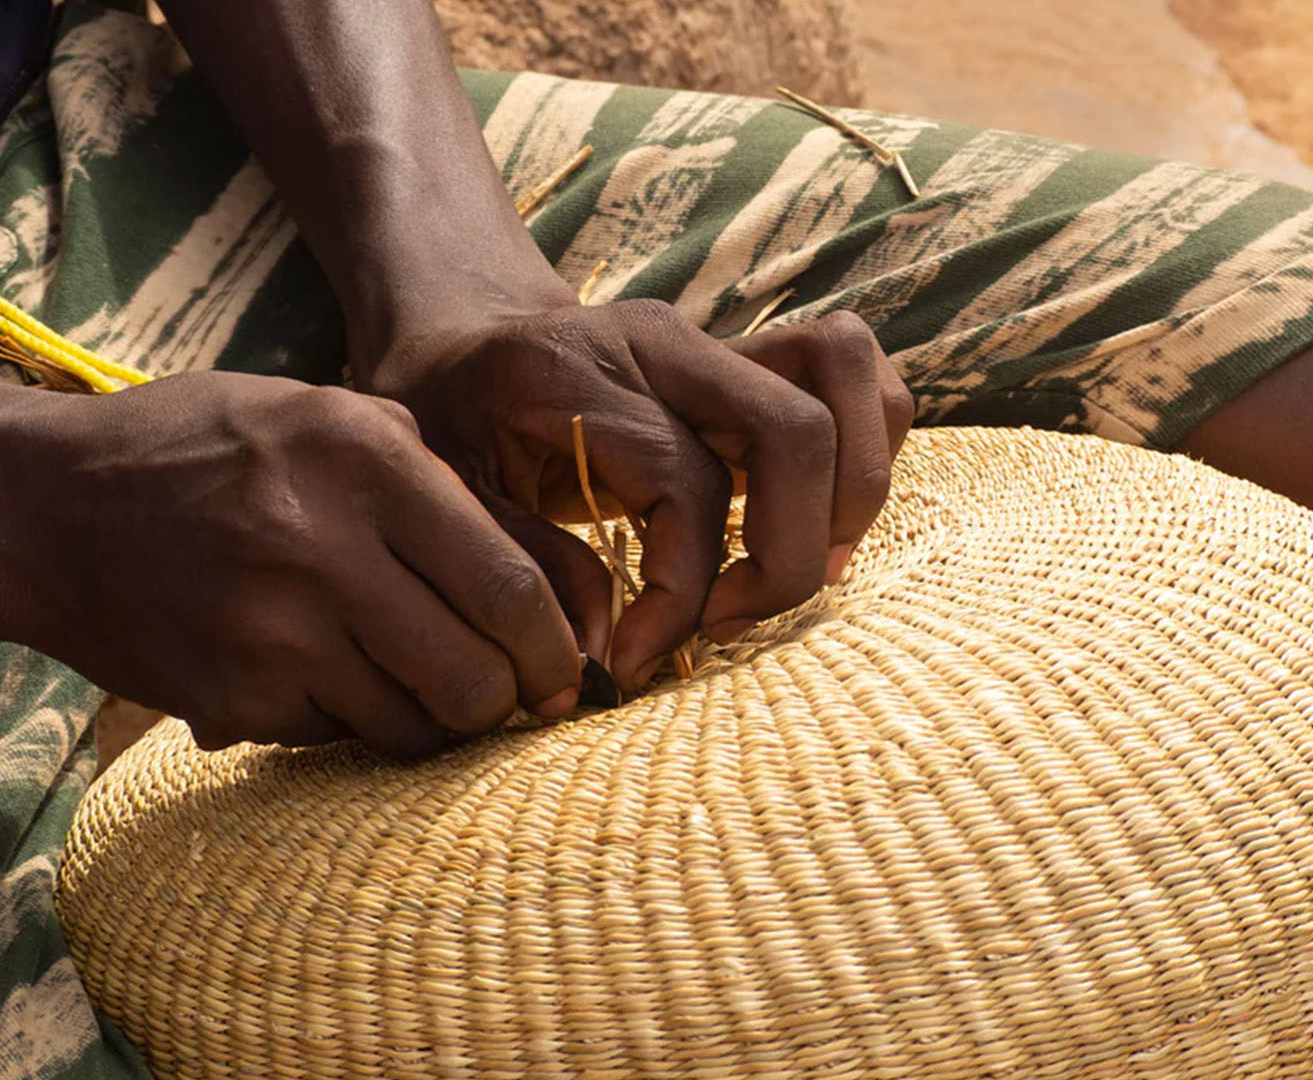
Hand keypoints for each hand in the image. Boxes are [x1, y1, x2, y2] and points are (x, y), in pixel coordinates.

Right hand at [0, 372, 582, 755]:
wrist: (49, 506)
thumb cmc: (218, 451)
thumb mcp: (337, 418)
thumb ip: (446, 485)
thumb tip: (562, 585)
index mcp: (367, 462)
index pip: (510, 586)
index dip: (554, 647)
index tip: (564, 670)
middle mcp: (324, 548)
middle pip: (476, 678)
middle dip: (509, 701)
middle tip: (507, 694)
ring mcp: (272, 633)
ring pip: (414, 726)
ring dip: (435, 720)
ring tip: (419, 683)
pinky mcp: (232, 700)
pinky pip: (340, 739)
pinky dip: (355, 722)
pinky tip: (329, 676)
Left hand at [368, 299, 914, 690]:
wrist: (460, 341)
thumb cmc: (445, 423)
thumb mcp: (450, 498)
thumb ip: (529, 571)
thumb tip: (608, 653)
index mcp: (575, 371)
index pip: (687, 486)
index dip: (682, 591)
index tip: (635, 657)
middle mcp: (663, 340)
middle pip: (794, 430)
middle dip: (789, 551)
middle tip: (729, 622)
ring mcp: (718, 338)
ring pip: (848, 374)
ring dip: (852, 489)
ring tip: (806, 568)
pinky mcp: (753, 354)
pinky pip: (856, 373)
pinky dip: (867, 447)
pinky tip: (818, 522)